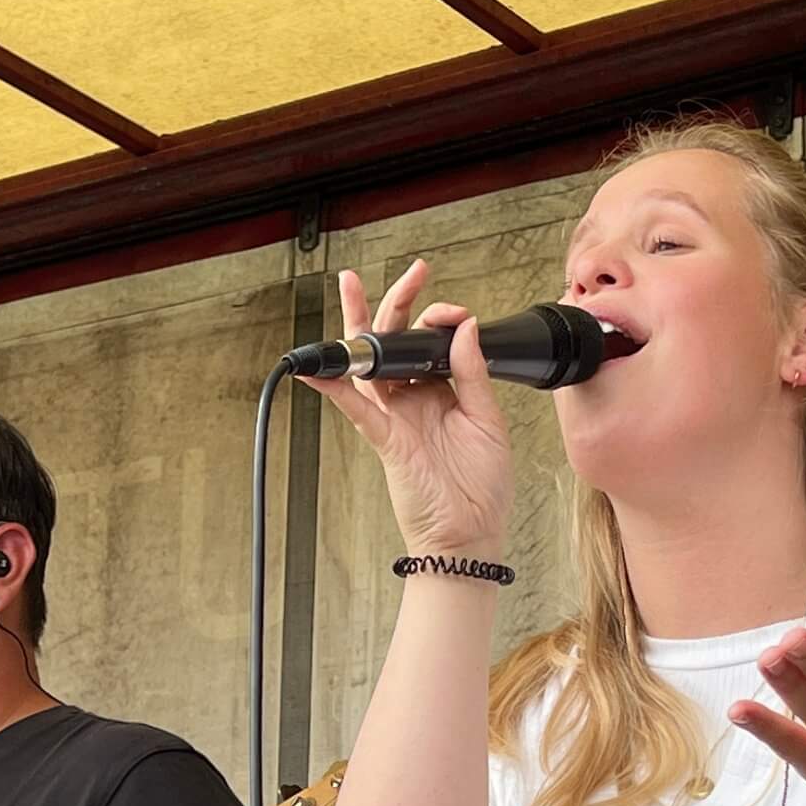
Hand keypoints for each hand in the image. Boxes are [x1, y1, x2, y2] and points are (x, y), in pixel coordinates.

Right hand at [302, 260, 513, 557]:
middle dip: (398, 302)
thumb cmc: (481, 487)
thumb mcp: (489, 420)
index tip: (455, 314)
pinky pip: (355, 408)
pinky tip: (316, 367)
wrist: (469, 533)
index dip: (441, 320)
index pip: (433, 342)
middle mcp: (415, 400)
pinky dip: (334, 387)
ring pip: (369, 363)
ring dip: (358, 325)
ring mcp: (396, 417)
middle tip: (410, 272)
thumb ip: (474, 373)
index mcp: (443, 392)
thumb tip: (466, 327)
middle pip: (396, 342)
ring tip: (349, 287)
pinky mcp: (385, 439)